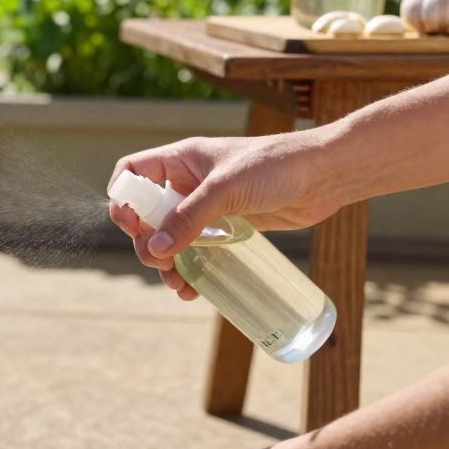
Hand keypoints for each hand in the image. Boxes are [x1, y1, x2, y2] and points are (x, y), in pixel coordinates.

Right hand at [108, 132, 346, 299]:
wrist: (325, 175)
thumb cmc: (276, 166)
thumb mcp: (225, 189)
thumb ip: (189, 218)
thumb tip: (154, 249)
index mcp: (181, 160)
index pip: (133, 172)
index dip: (123, 197)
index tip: (129, 224)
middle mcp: (189, 182)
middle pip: (147, 214)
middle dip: (146, 242)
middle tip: (159, 263)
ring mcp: (208, 206)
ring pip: (170, 238)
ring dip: (167, 263)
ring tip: (178, 284)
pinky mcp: (228, 227)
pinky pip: (197, 250)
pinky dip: (191, 269)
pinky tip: (195, 288)